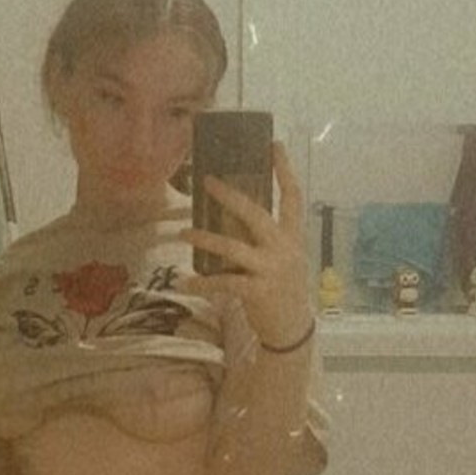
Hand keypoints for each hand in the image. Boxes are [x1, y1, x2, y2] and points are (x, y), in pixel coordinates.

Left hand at [184, 142, 312, 348]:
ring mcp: (271, 270)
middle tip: (207, 181)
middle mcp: (284, 249)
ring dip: (204, 238)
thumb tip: (235, 213)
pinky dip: (202, 282)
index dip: (283, 170)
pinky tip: (185, 281)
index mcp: (292, 237)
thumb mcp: (283, 259)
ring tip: (183, 232)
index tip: (273, 144)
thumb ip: (266, 238)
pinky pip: (223, 282)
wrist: (292, 330)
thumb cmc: (282, 289)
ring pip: (233, 247)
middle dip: (230, 196)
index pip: (292, 196)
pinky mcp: (258, 292)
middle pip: (256, 214)